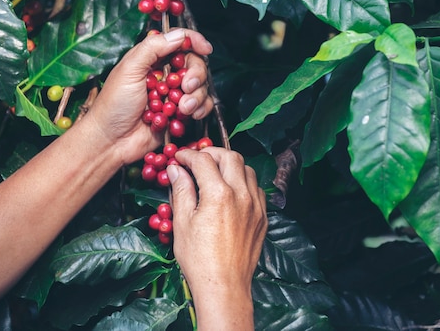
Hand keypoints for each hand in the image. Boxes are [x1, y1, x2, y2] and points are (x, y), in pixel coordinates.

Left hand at [84, 29, 213, 164]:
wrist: (111, 140)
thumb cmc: (114, 104)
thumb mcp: (129, 69)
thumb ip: (153, 48)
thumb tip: (179, 35)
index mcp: (152, 59)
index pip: (179, 42)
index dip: (194, 42)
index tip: (205, 48)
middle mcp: (166, 75)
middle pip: (195, 64)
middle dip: (196, 75)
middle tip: (186, 86)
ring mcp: (174, 94)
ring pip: (201, 87)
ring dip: (196, 96)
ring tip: (182, 108)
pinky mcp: (180, 113)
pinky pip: (201, 107)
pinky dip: (200, 109)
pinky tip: (188, 115)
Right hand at [167, 147, 267, 329]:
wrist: (224, 286)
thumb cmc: (199, 259)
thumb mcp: (182, 222)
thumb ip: (181, 190)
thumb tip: (176, 170)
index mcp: (218, 194)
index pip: (203, 160)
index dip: (188, 155)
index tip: (179, 158)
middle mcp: (241, 195)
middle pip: (230, 156)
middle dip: (212, 153)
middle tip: (197, 160)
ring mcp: (256, 206)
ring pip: (247, 169)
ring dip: (230, 165)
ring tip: (214, 173)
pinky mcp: (262, 217)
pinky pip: (256, 188)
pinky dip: (244, 182)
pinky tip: (231, 191)